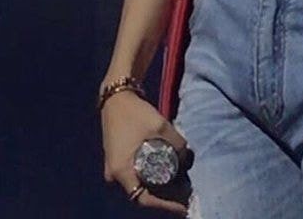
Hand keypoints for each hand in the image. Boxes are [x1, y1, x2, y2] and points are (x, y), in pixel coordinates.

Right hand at [101, 89, 192, 212]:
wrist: (116, 96)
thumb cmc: (135, 112)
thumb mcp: (160, 126)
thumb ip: (176, 144)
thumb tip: (188, 158)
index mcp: (122, 170)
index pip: (143, 199)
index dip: (165, 205)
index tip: (183, 207)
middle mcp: (115, 175)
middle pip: (141, 194)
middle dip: (164, 196)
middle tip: (185, 193)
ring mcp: (114, 168)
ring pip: (139, 184)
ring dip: (158, 186)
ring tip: (179, 183)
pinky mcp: (117, 160)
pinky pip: (135, 175)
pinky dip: (150, 176)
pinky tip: (166, 170)